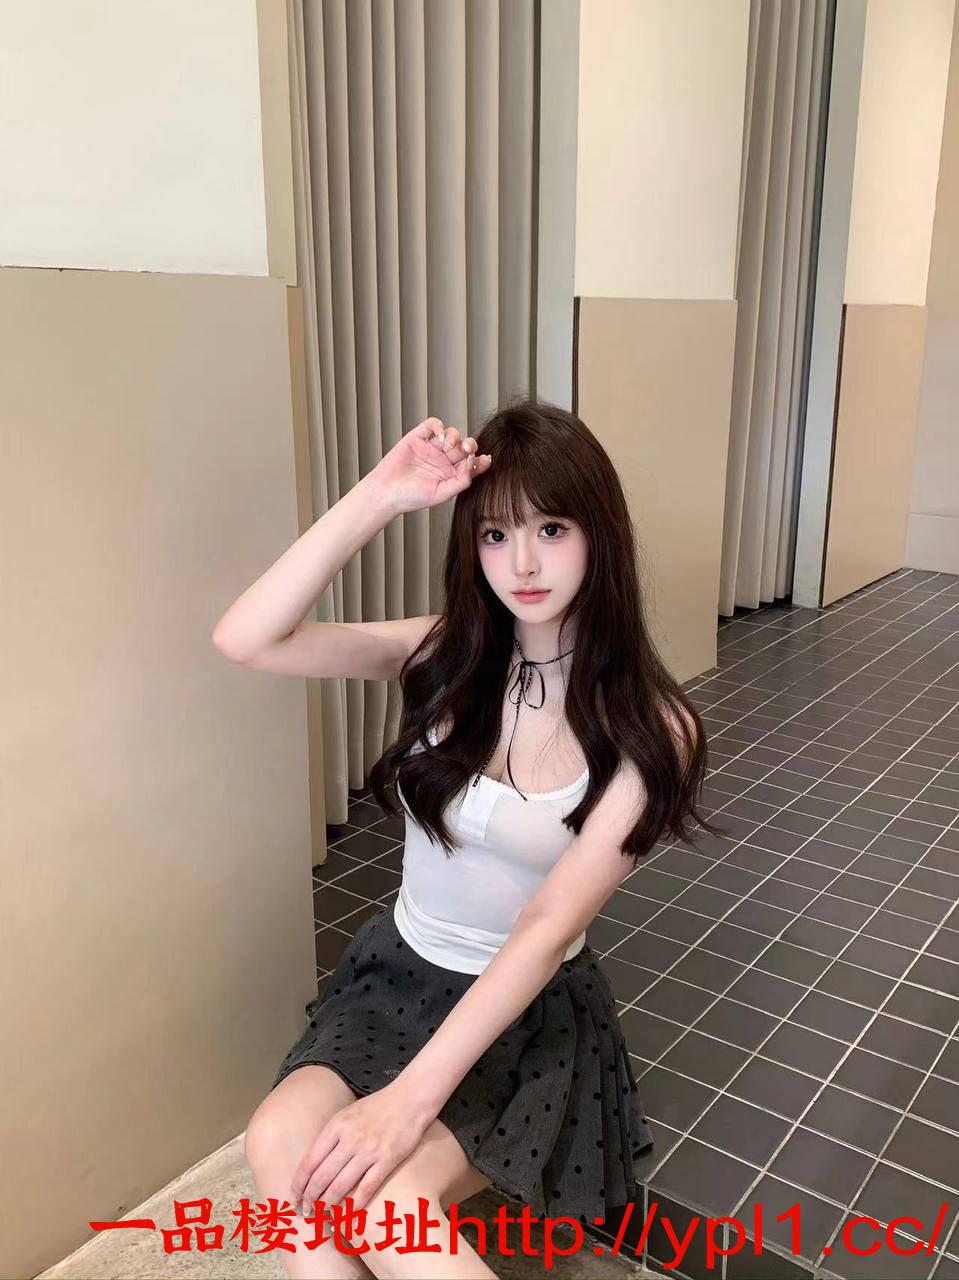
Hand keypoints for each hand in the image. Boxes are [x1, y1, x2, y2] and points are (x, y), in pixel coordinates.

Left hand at [288, 1083, 433, 1218]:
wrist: (410, 1099)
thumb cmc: (377, 1107)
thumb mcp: (347, 1114)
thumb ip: (331, 1136)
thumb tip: (314, 1163)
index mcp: (336, 1126)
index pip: (309, 1162)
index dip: (299, 1184)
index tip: (294, 1198)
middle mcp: (350, 1139)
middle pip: (321, 1177)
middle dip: (310, 1199)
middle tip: (305, 1212)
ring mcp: (369, 1150)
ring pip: (340, 1186)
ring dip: (328, 1204)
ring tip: (323, 1215)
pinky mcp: (387, 1159)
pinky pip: (367, 1187)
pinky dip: (355, 1204)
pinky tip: (349, 1214)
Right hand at [366, 417, 491, 514]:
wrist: (387, 492)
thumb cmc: (412, 497)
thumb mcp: (442, 493)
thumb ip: (462, 481)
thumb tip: (474, 463)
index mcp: (452, 473)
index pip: (472, 462)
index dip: (480, 460)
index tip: (485, 459)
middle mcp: (444, 459)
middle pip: (464, 445)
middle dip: (470, 445)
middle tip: (467, 449)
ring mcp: (431, 447)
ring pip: (452, 433)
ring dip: (455, 437)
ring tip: (448, 447)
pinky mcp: (418, 437)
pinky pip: (432, 424)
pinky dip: (439, 426)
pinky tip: (438, 437)